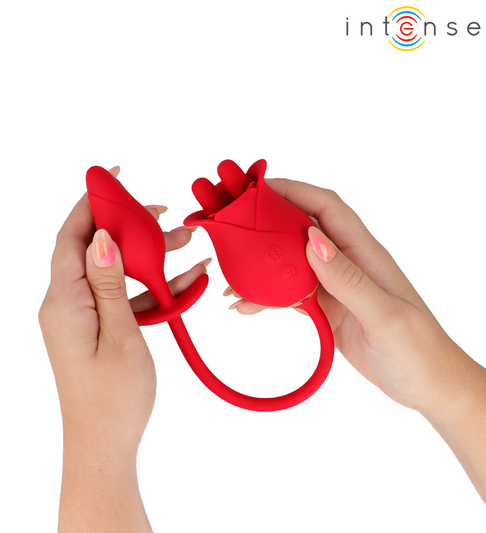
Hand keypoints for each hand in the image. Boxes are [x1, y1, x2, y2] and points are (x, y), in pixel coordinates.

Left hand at [39, 166, 208, 530]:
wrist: (106, 444)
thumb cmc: (113, 398)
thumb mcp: (119, 334)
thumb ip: (109, 283)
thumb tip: (103, 236)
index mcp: (64, 301)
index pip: (72, 236)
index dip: (90, 202)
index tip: (112, 177)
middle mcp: (68, 303)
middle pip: (96, 248)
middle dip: (130, 227)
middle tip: (162, 213)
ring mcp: (84, 316)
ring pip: (116, 271)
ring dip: (149, 258)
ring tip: (188, 245)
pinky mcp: (100, 327)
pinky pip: (124, 297)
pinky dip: (151, 288)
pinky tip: (186, 281)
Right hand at [227, 178, 479, 417]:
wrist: (426, 385)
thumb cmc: (418, 350)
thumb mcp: (385, 315)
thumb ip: (348, 278)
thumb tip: (313, 240)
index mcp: (364, 253)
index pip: (326, 208)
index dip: (293, 191)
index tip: (257, 190)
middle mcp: (346, 263)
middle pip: (300, 230)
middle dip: (266, 225)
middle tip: (232, 231)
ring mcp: (334, 286)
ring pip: (290, 264)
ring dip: (261, 268)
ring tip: (231, 282)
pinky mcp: (326, 308)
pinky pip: (290, 295)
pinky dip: (267, 298)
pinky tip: (248, 306)